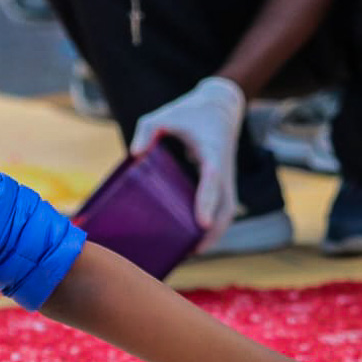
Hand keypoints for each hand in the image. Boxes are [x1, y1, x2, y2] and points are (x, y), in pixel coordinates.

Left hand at [129, 77, 244, 242]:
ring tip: (188, 253)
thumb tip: (134, 154)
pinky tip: (193, 242)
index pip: (213, 179)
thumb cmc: (189, 113)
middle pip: (226, 208)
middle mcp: (224, 170)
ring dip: (213, 236)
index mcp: (212, 152)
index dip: (207, 201)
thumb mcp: (164, 115)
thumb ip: (148, 130)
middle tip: (189, 251)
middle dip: (212, 233)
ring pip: (227, 215)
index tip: (201, 222)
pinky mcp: (225, 185)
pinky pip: (223, 212)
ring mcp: (227, 179)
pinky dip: (213, 228)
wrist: (221, 108)